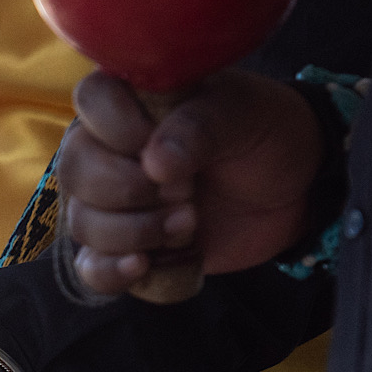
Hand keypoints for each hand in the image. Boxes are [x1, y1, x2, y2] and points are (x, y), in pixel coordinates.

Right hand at [57, 69, 324, 299]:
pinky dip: (110, 272)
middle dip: (128, 190)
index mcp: (136, 102)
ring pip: (82, 222)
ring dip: (133, 232)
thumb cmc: (266, 135)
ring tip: (188, 226)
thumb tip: (155, 163)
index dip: (115, 126)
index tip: (152, 142)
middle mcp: (110, 150)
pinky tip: (143, 266)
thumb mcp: (247, 115)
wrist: (296, 191)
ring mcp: (113, 203)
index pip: (92, 99)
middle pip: (76, 169)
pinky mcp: (125, 249)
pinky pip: (91, 268)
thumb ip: (202, 127)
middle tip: (185, 193)